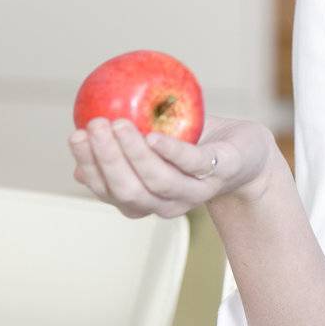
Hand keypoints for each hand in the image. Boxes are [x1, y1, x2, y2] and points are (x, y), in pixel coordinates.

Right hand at [67, 112, 274, 218]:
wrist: (249, 152)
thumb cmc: (196, 144)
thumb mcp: (157, 140)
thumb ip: (125, 143)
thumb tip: (83, 135)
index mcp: (146, 197)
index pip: (108, 189)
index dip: (89, 166)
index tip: (75, 136)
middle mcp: (167, 202)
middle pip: (128, 190)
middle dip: (106, 159)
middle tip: (93, 126)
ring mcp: (195, 191)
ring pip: (157, 181)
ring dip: (133, 153)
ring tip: (118, 123)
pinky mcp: (221, 171)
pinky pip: (193, 164)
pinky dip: (171, 152)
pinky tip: (153, 135)